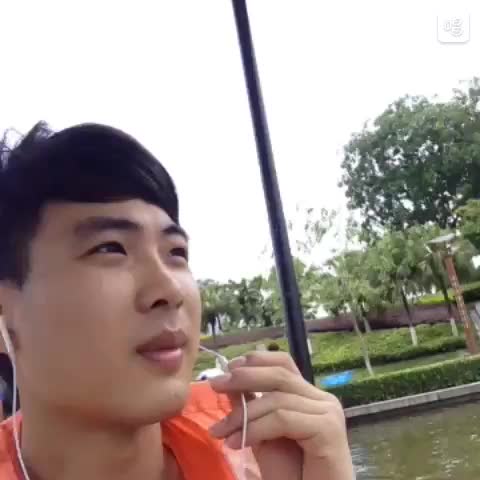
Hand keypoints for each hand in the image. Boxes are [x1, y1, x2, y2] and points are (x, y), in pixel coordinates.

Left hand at [208, 351, 353, 479]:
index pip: (283, 363)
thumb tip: (230, 382)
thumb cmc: (292, 475)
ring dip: (242, 416)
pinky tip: (236, 444)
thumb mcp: (262, 436)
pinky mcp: (328, 429)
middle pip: (280, 374)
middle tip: (215, 385)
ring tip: (220, 432)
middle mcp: (322, 399)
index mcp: (309, 396)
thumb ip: (251, 407)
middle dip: (243, 377)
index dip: (255, 360)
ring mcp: (328, 412)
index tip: (227, 368)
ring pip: (277, 399)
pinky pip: (282, 419)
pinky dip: (255, 429)